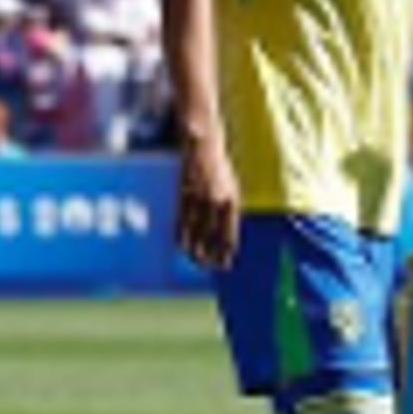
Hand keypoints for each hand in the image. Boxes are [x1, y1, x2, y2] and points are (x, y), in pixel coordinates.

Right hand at [175, 132, 240, 271]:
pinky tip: (181, 246)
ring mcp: (198, 199)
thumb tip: (225, 234)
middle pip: (211, 237)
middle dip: (210, 255)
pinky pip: (180, 221)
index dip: (226, 251)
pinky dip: (181, 235)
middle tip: (208, 267)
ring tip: (195, 261)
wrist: (203, 145)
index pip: (229, 233)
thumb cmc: (219, 169)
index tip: (225, 264)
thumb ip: (228, 210)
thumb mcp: (231, 188)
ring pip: (194, 232)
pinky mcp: (183, 195)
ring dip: (194, 249)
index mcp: (232, 201)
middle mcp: (216, 202)